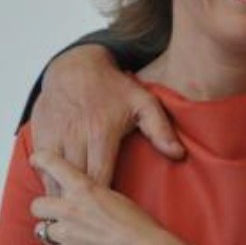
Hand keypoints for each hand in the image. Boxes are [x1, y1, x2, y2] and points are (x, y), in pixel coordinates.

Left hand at [30, 151, 186, 244]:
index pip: (54, 166)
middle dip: (44, 205)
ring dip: (51, 227)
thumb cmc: (135, 221)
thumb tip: (83, 188)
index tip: (38, 158)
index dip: (42, 159)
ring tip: (66, 225)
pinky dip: (59, 242)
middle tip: (55, 205)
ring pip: (41, 228)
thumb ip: (93, 190)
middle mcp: (71, 209)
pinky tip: (74, 238)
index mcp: (85, 188)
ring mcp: (67, 233)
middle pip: (37, 203)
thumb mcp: (114, 195)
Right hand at [31, 45, 184, 193]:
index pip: (100, 179)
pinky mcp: (39, 136)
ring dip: (64, 195)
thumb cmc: (114, 87)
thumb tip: (178, 154)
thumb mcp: (144, 102)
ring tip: (78, 203)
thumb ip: (161, 129)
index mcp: (102, 133)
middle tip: (97, 208)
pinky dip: (49, 182)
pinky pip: (40, 169)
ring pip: (53, 180)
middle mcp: (75, 137)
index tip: (115, 204)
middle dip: (84, 200)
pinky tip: (62, 187)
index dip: (106, 197)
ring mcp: (54, 138)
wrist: (76, 66)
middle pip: (76, 183)